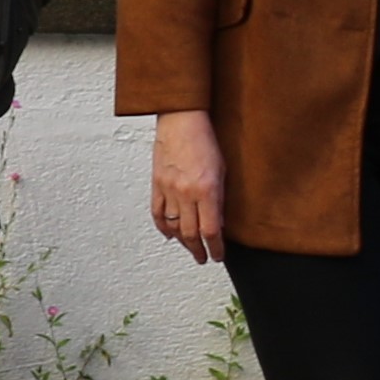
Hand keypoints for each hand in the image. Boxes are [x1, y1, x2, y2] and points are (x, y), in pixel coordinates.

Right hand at [152, 114, 227, 263]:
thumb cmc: (205, 140)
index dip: (215, 248)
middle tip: (204, 258)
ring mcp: (168, 190)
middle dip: (198, 250)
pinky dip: (163, 228)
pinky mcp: (156, 185)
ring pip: (173, 228)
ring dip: (183, 242)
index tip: (218, 255)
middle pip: (191, 234)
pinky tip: (170, 234)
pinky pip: (157, 214)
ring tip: (190, 248)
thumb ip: (220, 199)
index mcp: (206, 190)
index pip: (211, 230)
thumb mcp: (222, 170)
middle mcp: (186, 194)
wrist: (181, 121)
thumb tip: (218, 223)